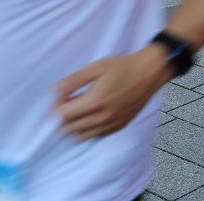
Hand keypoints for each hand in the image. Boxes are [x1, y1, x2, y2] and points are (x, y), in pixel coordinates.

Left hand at [54, 46, 171, 140]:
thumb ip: (73, 80)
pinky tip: (91, 116)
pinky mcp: (119, 127)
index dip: (55, 106)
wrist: (150, 72)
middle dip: (62, 117)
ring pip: (80, 137)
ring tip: (78, 110)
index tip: (61, 96)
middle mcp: (102, 118)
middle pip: (68, 128)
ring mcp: (111, 124)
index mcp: (94, 102)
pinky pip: (95, 137)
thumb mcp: (96, 67)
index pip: (61, 115)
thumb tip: (53, 92)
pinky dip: (87, 130)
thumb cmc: (124, 66)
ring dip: (73, 126)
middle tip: (67, 102)